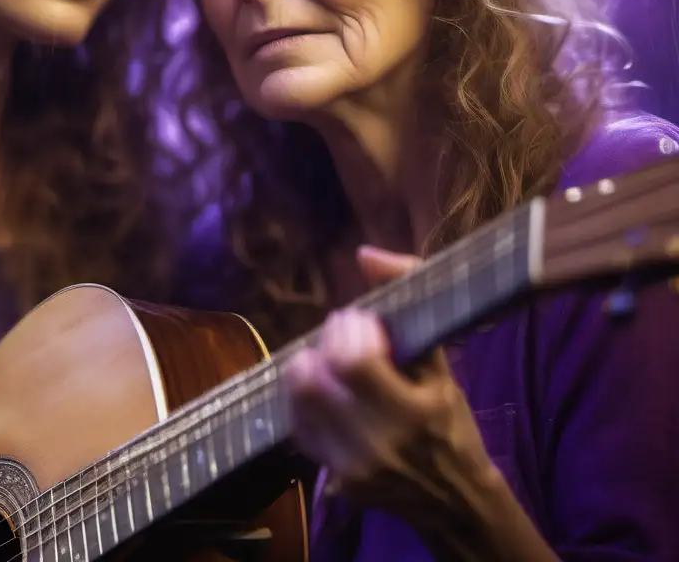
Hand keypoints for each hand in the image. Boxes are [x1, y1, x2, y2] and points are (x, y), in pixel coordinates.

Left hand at [286, 245, 500, 533]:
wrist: (455, 499)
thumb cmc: (449, 421)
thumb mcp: (440, 364)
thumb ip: (408, 301)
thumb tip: (365, 254)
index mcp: (412, 413)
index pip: (352, 361)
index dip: (347, 329)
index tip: (360, 319)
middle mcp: (377, 445)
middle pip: (316, 380)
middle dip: (324, 343)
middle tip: (342, 336)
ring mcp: (352, 468)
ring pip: (299, 401)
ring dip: (308, 367)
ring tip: (329, 360)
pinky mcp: (335, 481)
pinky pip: (298, 426)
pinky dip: (303, 398)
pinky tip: (324, 388)